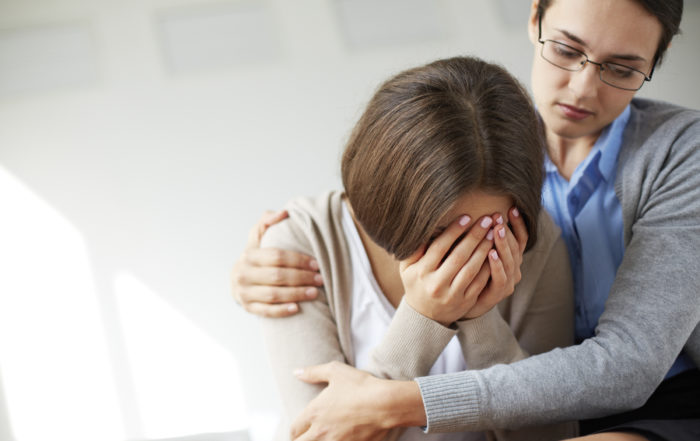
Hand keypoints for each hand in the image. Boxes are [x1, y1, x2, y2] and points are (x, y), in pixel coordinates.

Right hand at [231, 210, 323, 316]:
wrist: (237, 279)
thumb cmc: (255, 256)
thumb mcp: (257, 236)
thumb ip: (267, 221)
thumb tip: (284, 212)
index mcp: (249, 255)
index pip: (277, 256)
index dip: (299, 260)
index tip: (316, 264)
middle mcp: (244, 274)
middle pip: (278, 276)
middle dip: (302, 277)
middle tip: (320, 279)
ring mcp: (244, 292)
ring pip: (274, 294)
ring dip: (296, 294)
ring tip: (314, 292)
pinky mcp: (248, 307)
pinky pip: (266, 311)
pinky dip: (281, 311)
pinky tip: (297, 308)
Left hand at [291, 361, 424, 440]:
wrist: (386, 404)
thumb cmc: (361, 386)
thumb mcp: (335, 371)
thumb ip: (313, 372)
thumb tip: (296, 372)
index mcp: (314, 413)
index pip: (294, 430)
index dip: (295, 431)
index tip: (299, 431)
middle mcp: (321, 431)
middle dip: (302, 440)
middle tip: (308, 437)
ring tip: (325, 438)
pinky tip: (340, 440)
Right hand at [399, 207, 527, 324]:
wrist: (424, 316)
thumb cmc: (416, 283)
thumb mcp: (407, 267)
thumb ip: (414, 249)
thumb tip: (426, 227)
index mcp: (421, 272)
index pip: (440, 247)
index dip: (454, 231)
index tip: (467, 217)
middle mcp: (437, 284)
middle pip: (459, 256)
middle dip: (474, 236)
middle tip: (487, 220)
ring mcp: (452, 294)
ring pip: (472, 268)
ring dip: (484, 249)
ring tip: (493, 233)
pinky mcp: (466, 301)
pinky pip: (480, 281)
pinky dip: (489, 266)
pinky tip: (496, 252)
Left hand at [463, 207, 527, 318]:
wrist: (462, 303)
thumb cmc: (468, 273)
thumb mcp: (476, 252)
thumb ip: (480, 236)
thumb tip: (476, 212)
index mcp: (510, 257)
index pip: (520, 238)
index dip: (518, 224)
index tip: (512, 208)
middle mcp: (513, 268)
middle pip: (515, 247)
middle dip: (507, 230)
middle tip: (499, 216)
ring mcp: (508, 281)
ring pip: (510, 260)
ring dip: (503, 244)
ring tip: (497, 229)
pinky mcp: (499, 292)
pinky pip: (500, 277)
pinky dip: (497, 265)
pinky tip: (491, 253)